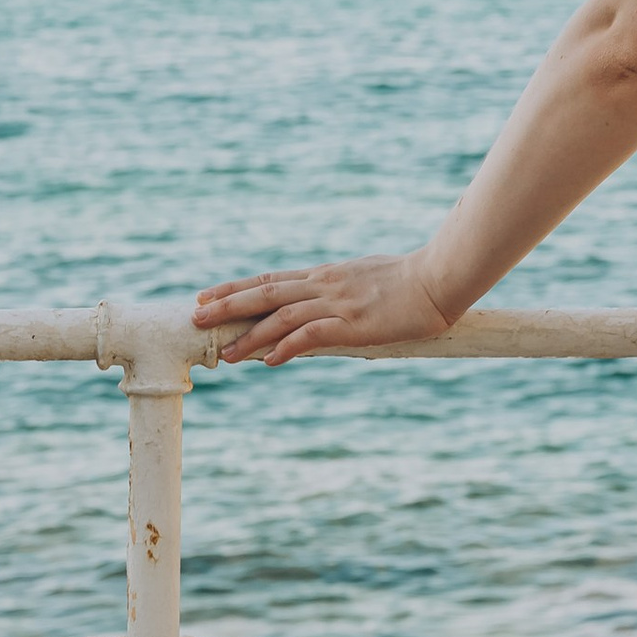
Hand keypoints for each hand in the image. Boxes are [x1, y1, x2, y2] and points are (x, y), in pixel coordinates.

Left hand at [193, 252, 457, 363]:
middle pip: (265, 293)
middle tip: (195, 317)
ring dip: (250, 335)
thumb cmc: (412, 279)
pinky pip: (312, 335)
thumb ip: (344, 291)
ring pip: (281, 316)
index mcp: (326, 275)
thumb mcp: (368, 279)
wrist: (441, 277)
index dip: (236, 287)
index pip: (270, 279)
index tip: (206, 294)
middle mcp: (324, 285)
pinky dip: (288, 347)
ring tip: (226, 354)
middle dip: (227, 306)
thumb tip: (332, 306)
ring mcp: (337, 303)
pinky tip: (270, 361)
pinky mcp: (353, 323)